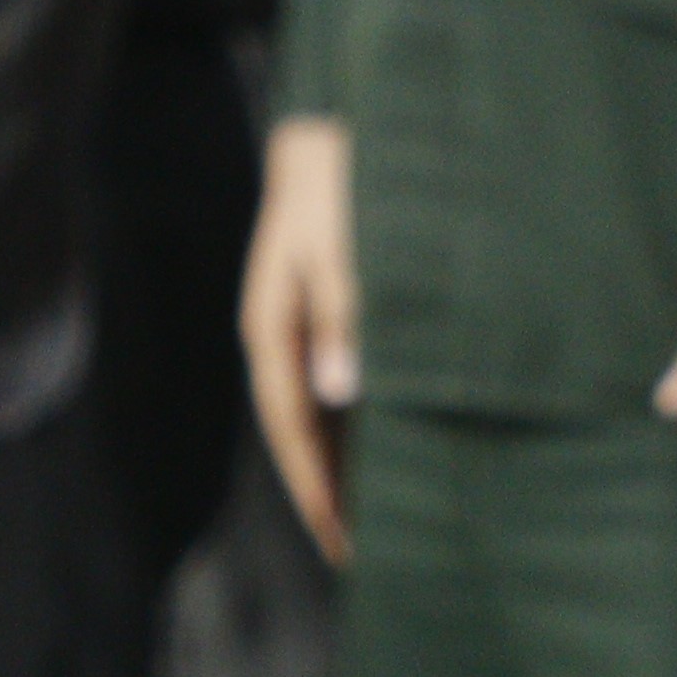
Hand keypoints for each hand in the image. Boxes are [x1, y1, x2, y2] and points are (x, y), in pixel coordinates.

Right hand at [239, 120, 361, 563]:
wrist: (337, 124)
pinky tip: (402, 443)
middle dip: (335, 489)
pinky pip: (350, 379)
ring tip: (389, 516)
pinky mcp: (336, 308)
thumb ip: (348, 312)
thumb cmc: (346, 179)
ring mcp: (309, 322)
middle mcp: (287, 335)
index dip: (318, 486)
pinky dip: (370, 418)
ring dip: (354, 459)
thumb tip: (340, 391)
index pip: (292, 428)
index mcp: (275, 328)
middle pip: (308, 430)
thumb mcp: (343, 244)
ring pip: (330, 410)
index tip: (343, 541)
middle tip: (369, 552)